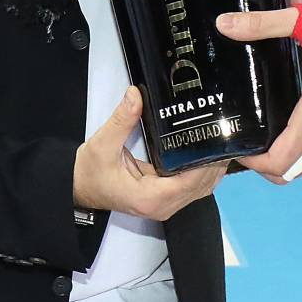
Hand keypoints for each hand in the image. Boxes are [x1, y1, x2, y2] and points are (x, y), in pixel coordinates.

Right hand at [72, 87, 223, 220]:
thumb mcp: (102, 143)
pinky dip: (204, 172)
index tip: (214, 138)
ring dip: (213, 167)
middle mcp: (162, 207)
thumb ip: (122, 120)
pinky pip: (194, 188)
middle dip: (215, 161)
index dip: (205, 162)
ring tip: (220, 138)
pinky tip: (208, 152)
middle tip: (223, 131)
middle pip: (202, 186)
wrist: (78, 187)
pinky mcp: (166, 200)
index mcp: (149, 197)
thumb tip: (136, 94)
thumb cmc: (90, 171)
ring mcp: (166, 206)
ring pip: (202, 189)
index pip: (190, 182)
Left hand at [214, 3, 301, 183]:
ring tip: (263, 137)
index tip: (238, 145)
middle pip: (292, 171)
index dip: (254, 162)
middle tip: (246, 143)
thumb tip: (224, 24)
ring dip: (284, 161)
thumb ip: (263, 24)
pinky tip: (289, 126)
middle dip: (265, 166)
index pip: (281, 160)